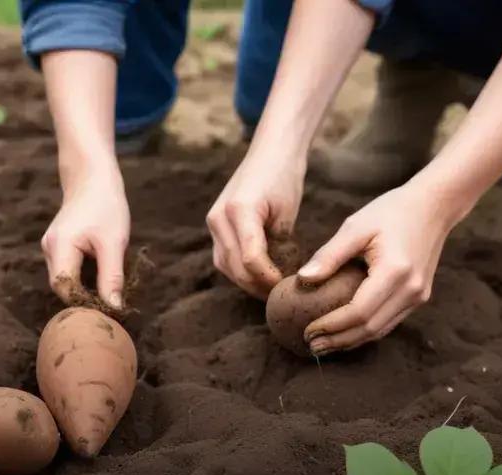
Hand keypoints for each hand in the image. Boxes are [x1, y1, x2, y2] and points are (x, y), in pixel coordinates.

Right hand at [41, 166, 129, 309]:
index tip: (106, 308)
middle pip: (61, 286)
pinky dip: (81, 276)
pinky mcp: (56, 245)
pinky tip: (98, 275)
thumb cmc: (106, 205)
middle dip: (83, 297)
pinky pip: (66, 269)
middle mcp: (49, 248)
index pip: (64, 288)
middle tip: (109, 303)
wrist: (93, 177)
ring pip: (64, 279)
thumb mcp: (114, 242)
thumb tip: (114, 307)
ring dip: (83, 287)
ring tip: (106, 289)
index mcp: (60, 246)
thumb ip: (112, 277)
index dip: (83, 302)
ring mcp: (50, 246)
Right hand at [206, 151, 305, 297]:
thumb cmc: (284, 177)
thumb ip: (279, 244)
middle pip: (235, 266)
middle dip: (257, 284)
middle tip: (279, 295)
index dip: (269, 278)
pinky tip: (258, 275)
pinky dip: (239, 269)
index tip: (286, 287)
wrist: (271, 151)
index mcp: (239, 210)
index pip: (251, 258)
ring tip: (269, 289)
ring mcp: (214, 221)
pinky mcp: (215, 224)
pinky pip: (223, 256)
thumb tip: (278, 277)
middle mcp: (219, 217)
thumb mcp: (287, 212)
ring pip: (225, 266)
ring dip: (247, 281)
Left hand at [300, 184, 466, 353]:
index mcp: (395, 271)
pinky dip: (365, 331)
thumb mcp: (355, 227)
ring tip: (323, 344)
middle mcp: (411, 290)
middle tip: (311, 345)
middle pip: (370, 328)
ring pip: (380, 330)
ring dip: (351, 341)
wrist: (433, 206)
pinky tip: (345, 332)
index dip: (331, 326)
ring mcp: (418, 296)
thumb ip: (329, 255)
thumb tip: (302, 280)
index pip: (359, 312)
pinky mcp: (419, 297)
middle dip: (338, 340)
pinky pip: (389, 321)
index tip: (307, 330)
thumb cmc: (391, 211)